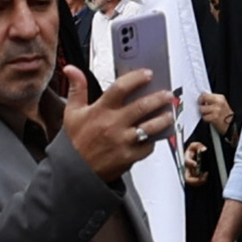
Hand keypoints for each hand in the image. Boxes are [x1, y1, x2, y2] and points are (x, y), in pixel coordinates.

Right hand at [59, 68, 178, 181]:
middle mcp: (113, 124)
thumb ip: (77, 88)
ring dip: (163, 119)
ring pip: (150, 127)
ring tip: (168, 114)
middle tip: (167, 94)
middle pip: (142, 106)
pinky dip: (153, 140)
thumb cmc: (75, 141)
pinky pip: (148, 146)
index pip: (121, 88)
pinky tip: (155, 135)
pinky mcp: (129, 157)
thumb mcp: (72, 112)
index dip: (136, 78)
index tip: (147, 74)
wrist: (75, 171)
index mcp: (100, 111)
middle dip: (158, 98)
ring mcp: (123, 141)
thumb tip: (72, 69)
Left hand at [195, 91, 238, 134]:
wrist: (230, 124)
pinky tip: (210, 119)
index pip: (206, 94)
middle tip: (202, 107)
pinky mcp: (215, 117)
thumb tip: (202, 97)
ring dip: (203, 113)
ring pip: (202, 109)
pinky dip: (205, 119)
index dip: (201, 98)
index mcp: (220, 98)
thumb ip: (212, 99)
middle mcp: (219, 102)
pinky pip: (204, 117)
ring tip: (208, 114)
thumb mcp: (221, 103)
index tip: (201, 101)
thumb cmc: (224, 114)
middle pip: (203, 98)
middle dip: (201, 103)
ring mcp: (217, 110)